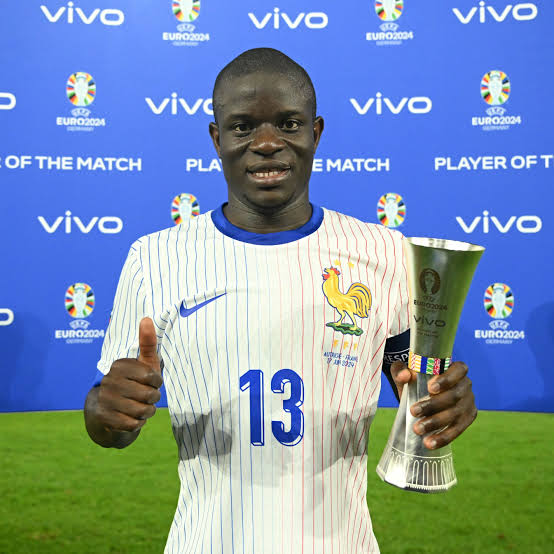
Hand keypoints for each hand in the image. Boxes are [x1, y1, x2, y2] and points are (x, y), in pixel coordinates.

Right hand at [96, 317, 162, 432]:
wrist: (108, 412)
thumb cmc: (135, 383)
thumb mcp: (144, 363)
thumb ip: (147, 342)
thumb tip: (146, 318)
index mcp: (119, 365)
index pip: (152, 377)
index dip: (156, 382)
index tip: (150, 382)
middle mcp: (109, 381)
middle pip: (149, 395)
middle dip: (153, 399)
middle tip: (147, 397)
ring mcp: (105, 400)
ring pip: (142, 410)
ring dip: (147, 412)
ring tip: (141, 407)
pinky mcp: (103, 418)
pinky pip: (133, 425)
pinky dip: (138, 423)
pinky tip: (131, 417)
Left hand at [390, 360, 476, 449]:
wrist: (422, 394)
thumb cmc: (416, 378)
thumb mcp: (405, 372)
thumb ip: (401, 370)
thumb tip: (404, 376)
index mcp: (456, 369)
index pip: (459, 370)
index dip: (447, 379)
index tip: (431, 388)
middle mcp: (466, 384)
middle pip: (454, 396)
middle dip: (433, 405)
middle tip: (413, 411)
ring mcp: (468, 402)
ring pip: (455, 415)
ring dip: (436, 423)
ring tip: (417, 429)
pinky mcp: (467, 418)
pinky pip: (458, 430)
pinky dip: (444, 437)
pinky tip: (430, 443)